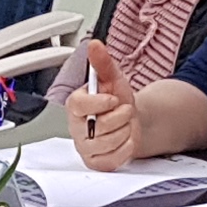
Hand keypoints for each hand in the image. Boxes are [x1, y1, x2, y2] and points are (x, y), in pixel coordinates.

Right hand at [67, 41, 140, 168]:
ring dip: (125, 131)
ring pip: (109, 143)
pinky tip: (125, 139)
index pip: (78, 105)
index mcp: (75, 105)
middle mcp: (76, 127)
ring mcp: (85, 146)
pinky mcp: (95, 162)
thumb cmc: (117, 101)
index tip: (113, 99)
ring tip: (124, 124)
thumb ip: (103, 63)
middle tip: (123, 111)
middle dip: (121, 116)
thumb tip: (94, 45)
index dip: (98, 103)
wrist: (130, 120)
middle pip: (100, 126)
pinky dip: (126, 148)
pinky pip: (114, 158)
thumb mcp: (113, 78)